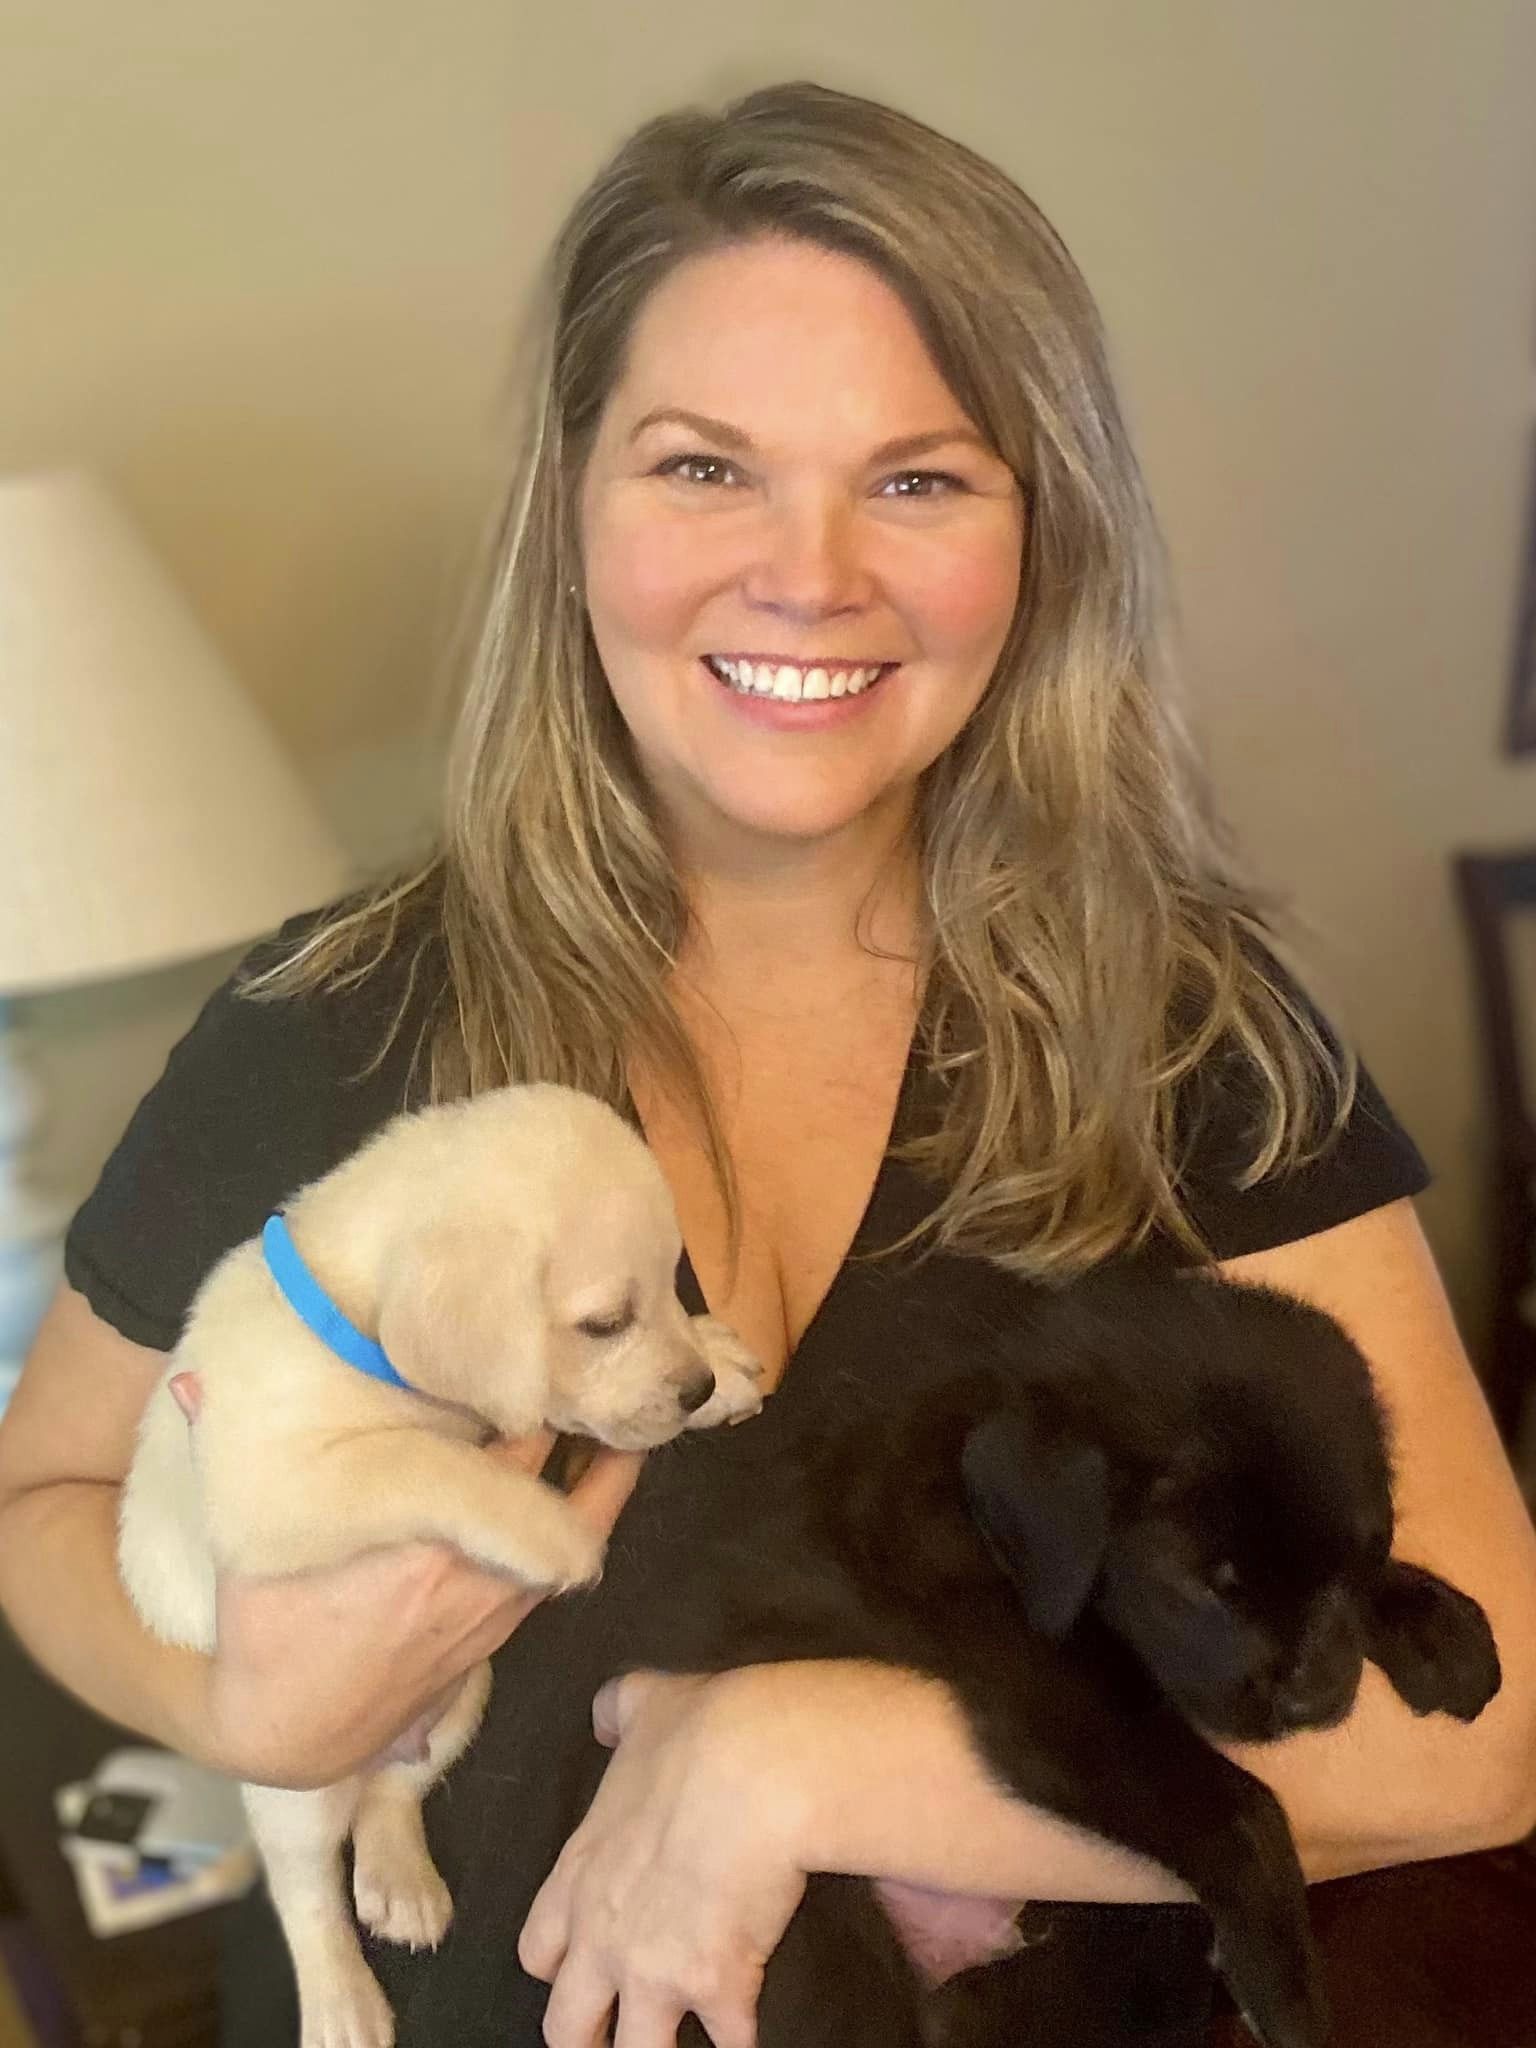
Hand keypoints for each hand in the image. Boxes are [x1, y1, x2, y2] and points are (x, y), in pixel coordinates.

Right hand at [169, 1373, 640, 1787]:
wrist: (300, 1731)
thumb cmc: (271, 1627)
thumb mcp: (247, 1541)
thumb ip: (222, 1455)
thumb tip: (191, 1385)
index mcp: (414, 1538)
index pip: (489, 1435)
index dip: (514, 1376)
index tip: (524, 1324)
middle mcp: (474, 1564)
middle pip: (544, 1455)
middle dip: (563, 1396)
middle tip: (583, 1338)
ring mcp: (506, 1593)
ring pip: (584, 1500)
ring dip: (601, 1444)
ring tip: (622, 1382)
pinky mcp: (517, 1614)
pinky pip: (580, 1541)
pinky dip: (601, 1494)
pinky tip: (613, 1448)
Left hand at [520, 1670, 807, 2047]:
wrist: (756, 1766)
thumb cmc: (697, 1732)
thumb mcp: (644, 1704)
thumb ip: (617, 1711)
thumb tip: (606, 1715)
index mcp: (581, 1875)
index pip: (539, 1950)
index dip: (560, 1961)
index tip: (583, 1961)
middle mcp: (603, 1937)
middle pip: (566, 2027)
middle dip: (589, 2035)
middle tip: (617, 2030)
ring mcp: (655, 1972)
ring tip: (681, 2045)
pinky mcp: (716, 1989)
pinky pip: (729, 2046)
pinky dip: (741, 2042)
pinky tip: (750, 2035)